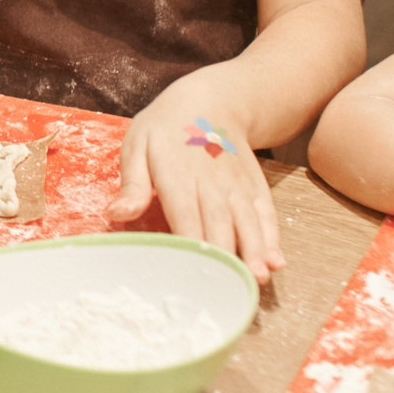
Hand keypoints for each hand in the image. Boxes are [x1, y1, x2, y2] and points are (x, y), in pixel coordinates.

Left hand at [111, 76, 281, 279]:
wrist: (209, 102)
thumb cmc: (164, 130)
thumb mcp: (137, 146)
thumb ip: (132, 184)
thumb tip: (116, 214)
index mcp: (177, 174)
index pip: (184, 213)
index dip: (190, 242)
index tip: (191, 272)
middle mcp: (211, 182)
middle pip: (220, 222)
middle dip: (225, 256)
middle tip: (227, 289)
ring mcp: (237, 185)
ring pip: (248, 221)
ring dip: (254, 251)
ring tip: (258, 278)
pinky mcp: (255, 188)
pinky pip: (266, 214)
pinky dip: (272, 238)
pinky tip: (276, 260)